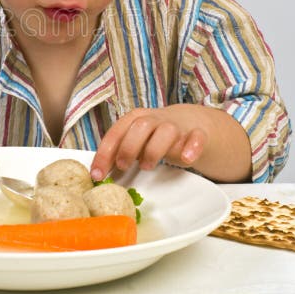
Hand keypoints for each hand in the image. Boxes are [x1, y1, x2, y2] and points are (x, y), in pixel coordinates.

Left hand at [90, 104, 209, 180]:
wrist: (192, 123)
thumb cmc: (156, 136)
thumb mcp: (137, 140)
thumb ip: (121, 151)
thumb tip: (99, 173)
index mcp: (136, 119)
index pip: (117, 132)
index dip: (105, 153)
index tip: (97, 175)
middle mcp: (155, 119)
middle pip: (140, 126)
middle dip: (128, 147)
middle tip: (123, 166)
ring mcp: (177, 126)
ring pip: (166, 131)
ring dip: (154, 149)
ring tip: (147, 166)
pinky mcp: (197, 135)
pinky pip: (197, 138)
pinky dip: (192, 148)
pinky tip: (186, 159)